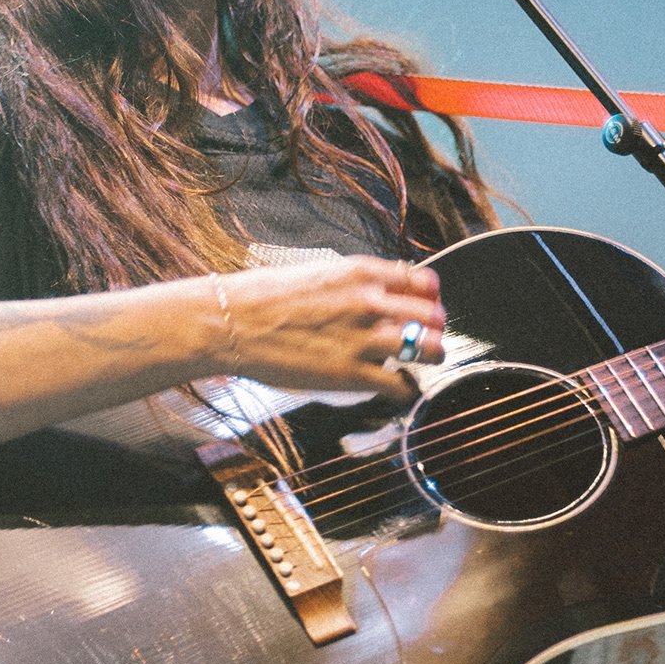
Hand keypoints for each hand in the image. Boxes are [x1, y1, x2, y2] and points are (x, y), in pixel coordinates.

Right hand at [217, 255, 445, 392]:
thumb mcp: (318, 272)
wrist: (230, 322)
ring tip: (417, 364)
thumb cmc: (264, 297)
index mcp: (361, 273)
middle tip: (424, 339)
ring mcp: (364, 339)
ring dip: (429, 358)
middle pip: (434, 315)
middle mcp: (370, 302)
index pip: (425, 281)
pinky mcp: (351, 375)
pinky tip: (396, 389)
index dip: (430, 298)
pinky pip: (402, 386)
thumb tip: (381, 290)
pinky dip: (405, 390)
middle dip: (433, 329)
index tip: (426, 307)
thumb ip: (355, 282)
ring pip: (429, 349)